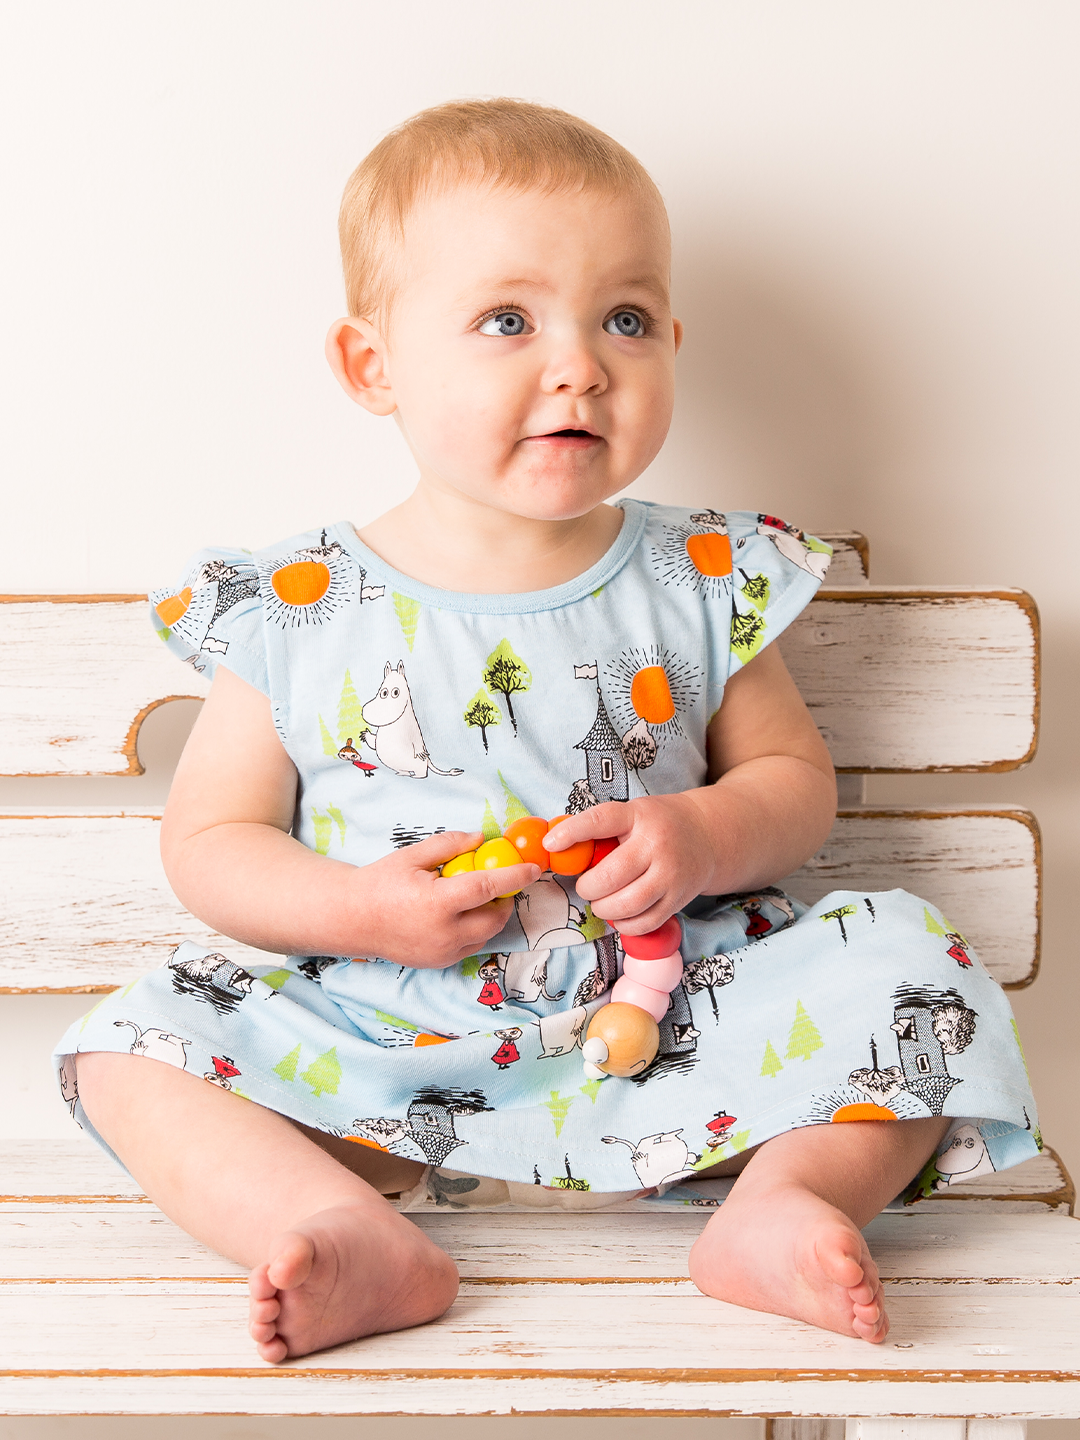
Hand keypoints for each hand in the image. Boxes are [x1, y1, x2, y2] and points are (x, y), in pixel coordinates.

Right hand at [349, 830, 539, 968]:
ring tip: (478, 897)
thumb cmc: (379, 883)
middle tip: (502, 883)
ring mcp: (442, 952)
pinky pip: (470, 946)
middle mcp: (443, 933)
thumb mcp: (412, 856)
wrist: (352, 918)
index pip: (488, 888)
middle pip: (495, 918)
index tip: (533, 868)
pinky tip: (461, 914)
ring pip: (486, 935)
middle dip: (506, 900)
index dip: (514, 876)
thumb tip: (481, 838)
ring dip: (491, 916)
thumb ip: (449, 845)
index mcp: (437, 903)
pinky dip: (475, 930)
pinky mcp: (439, 963)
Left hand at [544, 796, 715, 933]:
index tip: (550, 844)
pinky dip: (624, 924)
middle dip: (587, 887)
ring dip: (603, 908)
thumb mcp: (633, 813)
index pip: (601, 820)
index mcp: (639, 816)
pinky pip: (643, 923)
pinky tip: (621, 913)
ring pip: (626, 905)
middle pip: (609, 877)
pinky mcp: (679, 899)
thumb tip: (556, 847)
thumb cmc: (658, 824)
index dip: (572, 832)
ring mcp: (670, 875)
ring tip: (601, 901)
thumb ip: (601, 829)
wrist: (708, 835)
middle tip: (586, 886)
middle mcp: (657, 845)